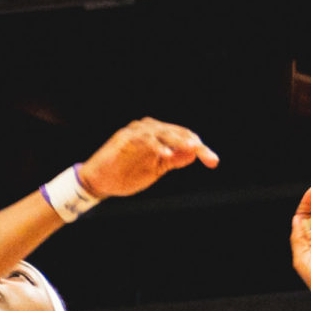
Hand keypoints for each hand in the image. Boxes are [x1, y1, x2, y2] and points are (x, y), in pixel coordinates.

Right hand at [79, 118, 218, 200]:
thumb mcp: (154, 170)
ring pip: (164, 132)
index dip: (200, 149)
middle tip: (209, 158)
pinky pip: (146, 140)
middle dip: (196, 145)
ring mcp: (137, 131)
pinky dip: (157, 147)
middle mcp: (149, 128)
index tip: (213, 161)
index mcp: (158, 135)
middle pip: (179, 133)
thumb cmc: (125, 175)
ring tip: (193, 149)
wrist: (98, 182)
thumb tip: (194, 153)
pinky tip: (167, 155)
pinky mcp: (125, 138)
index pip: (184, 137)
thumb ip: (172, 161)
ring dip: (179, 141)